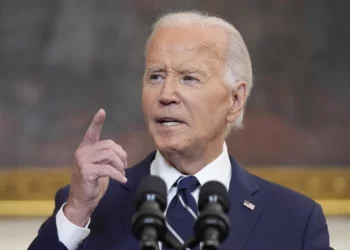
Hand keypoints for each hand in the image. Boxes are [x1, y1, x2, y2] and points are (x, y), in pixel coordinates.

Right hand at [64, 109, 127, 226]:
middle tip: (124, 167)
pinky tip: (122, 179)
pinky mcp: (87, 171)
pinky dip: (118, 175)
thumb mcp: (100, 167)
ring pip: (110, 155)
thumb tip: (120, 153)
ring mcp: (83, 161)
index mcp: (85, 149)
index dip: (97, 122)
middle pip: (109, 146)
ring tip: (122, 174)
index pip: (91, 132)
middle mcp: (82, 152)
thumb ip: (106, 157)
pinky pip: (109, 169)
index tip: (102, 111)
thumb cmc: (92, 185)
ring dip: (120, 165)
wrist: (81, 202)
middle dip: (121, 156)